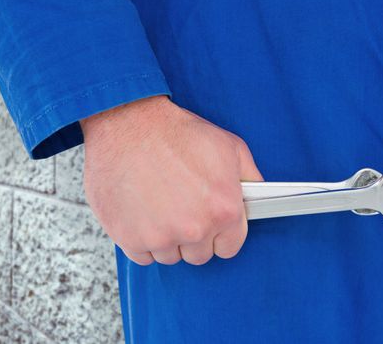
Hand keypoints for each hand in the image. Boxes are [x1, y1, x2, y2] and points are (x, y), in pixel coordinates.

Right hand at [79, 96, 263, 265]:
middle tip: (180, 208)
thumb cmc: (174, 133)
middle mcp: (194, 229)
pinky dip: (140, 240)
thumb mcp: (229, 146)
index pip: (229, 247)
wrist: (126, 125)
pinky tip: (141, 213)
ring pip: (169, 256)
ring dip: (165, 238)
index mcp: (223, 210)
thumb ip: (249, 178)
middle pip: (199, 255)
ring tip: (158, 206)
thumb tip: (256, 197)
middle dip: (192, 237)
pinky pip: (142, 256)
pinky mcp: (130, 239)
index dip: (219, 235)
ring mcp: (161, 237)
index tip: (210, 226)